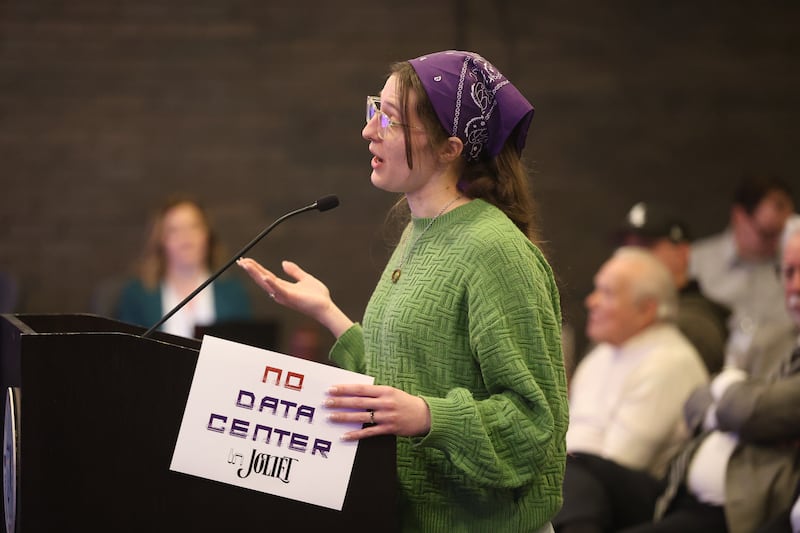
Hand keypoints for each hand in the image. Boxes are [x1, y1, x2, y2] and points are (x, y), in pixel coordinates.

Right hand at [237, 258, 352, 335]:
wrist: (326, 307)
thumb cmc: (317, 296)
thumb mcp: (305, 279)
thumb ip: (294, 271)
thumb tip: (283, 262)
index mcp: (283, 287)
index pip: (265, 276)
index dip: (255, 268)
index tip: (246, 260)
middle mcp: (280, 292)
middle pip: (261, 279)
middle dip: (251, 270)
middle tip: (240, 261)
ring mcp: (284, 295)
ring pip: (266, 283)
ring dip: (255, 274)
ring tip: (246, 265)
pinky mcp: (290, 297)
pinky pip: (279, 290)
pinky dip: (271, 283)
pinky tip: (265, 276)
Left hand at [325, 384, 430, 440]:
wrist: (425, 415)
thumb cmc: (404, 402)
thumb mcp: (391, 392)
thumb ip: (375, 392)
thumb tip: (353, 391)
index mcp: (385, 390)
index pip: (361, 389)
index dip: (345, 389)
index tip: (331, 389)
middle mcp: (385, 402)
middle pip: (358, 402)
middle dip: (340, 402)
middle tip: (326, 402)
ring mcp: (387, 416)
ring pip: (361, 417)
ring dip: (344, 417)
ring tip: (330, 417)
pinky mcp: (389, 429)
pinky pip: (369, 432)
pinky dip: (356, 434)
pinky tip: (344, 436)